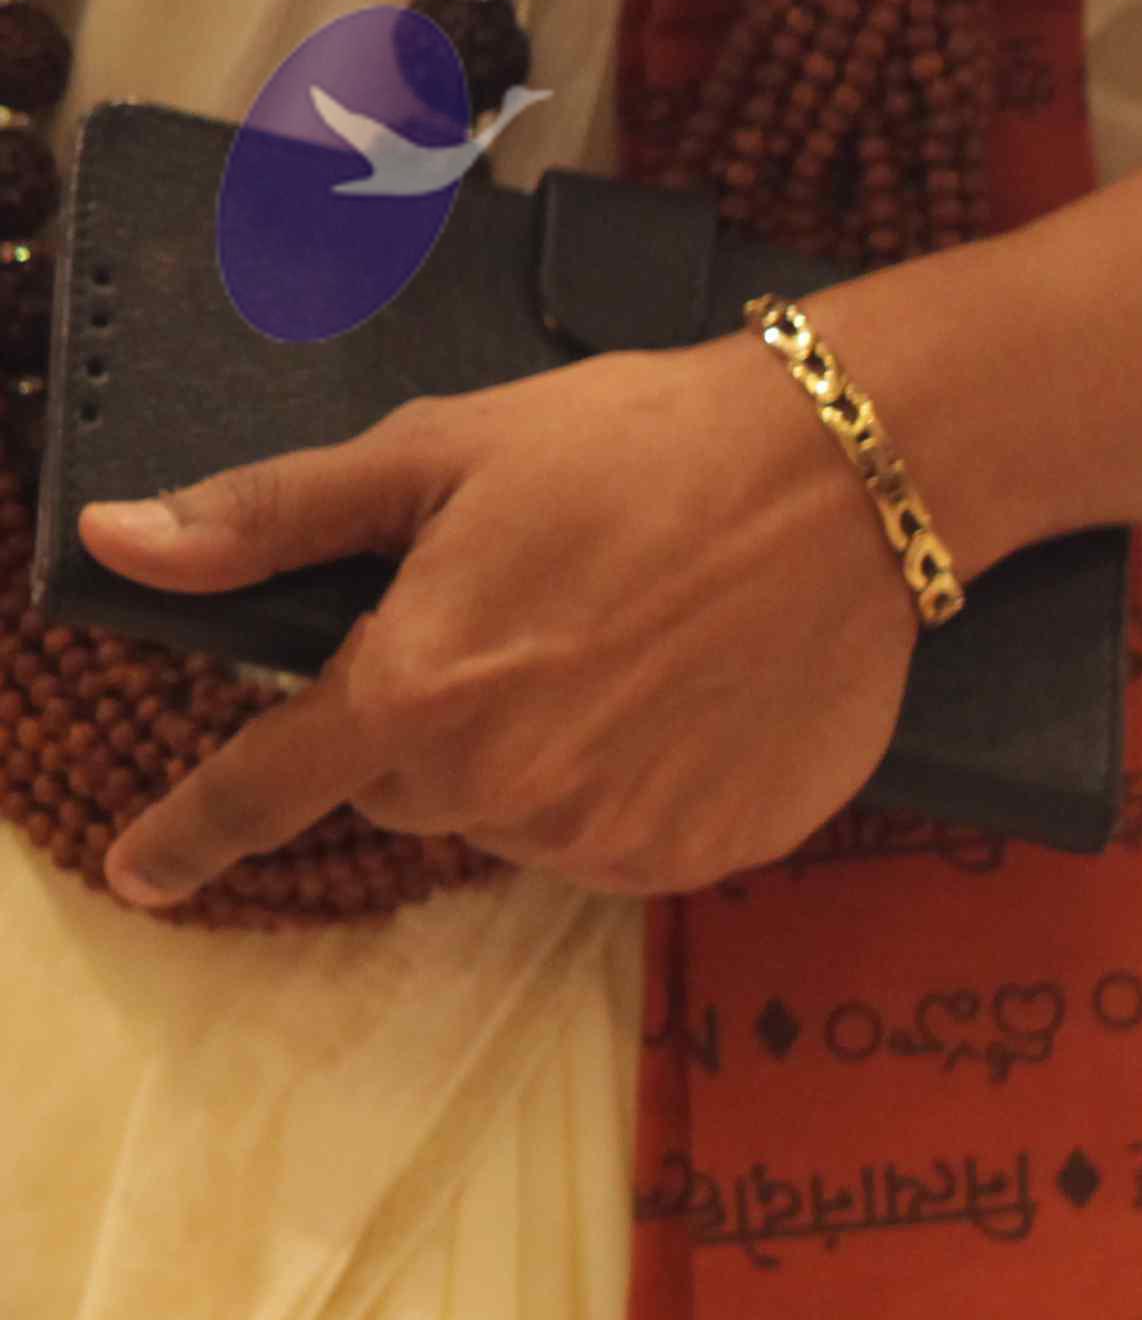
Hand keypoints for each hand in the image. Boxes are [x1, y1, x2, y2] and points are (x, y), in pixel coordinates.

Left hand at [84, 328, 925, 906]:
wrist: (841, 486)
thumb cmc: (631, 445)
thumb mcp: (436, 453)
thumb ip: (273, 517)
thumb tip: (122, 544)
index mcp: (422, 688)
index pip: (270, 785)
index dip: (192, 830)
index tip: (141, 874)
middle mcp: (510, 785)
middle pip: (410, 793)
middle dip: (428, 726)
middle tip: (512, 626)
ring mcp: (614, 833)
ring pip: (517, 821)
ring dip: (533, 761)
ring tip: (615, 655)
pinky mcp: (704, 853)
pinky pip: (617, 844)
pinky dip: (626, 789)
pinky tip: (678, 700)